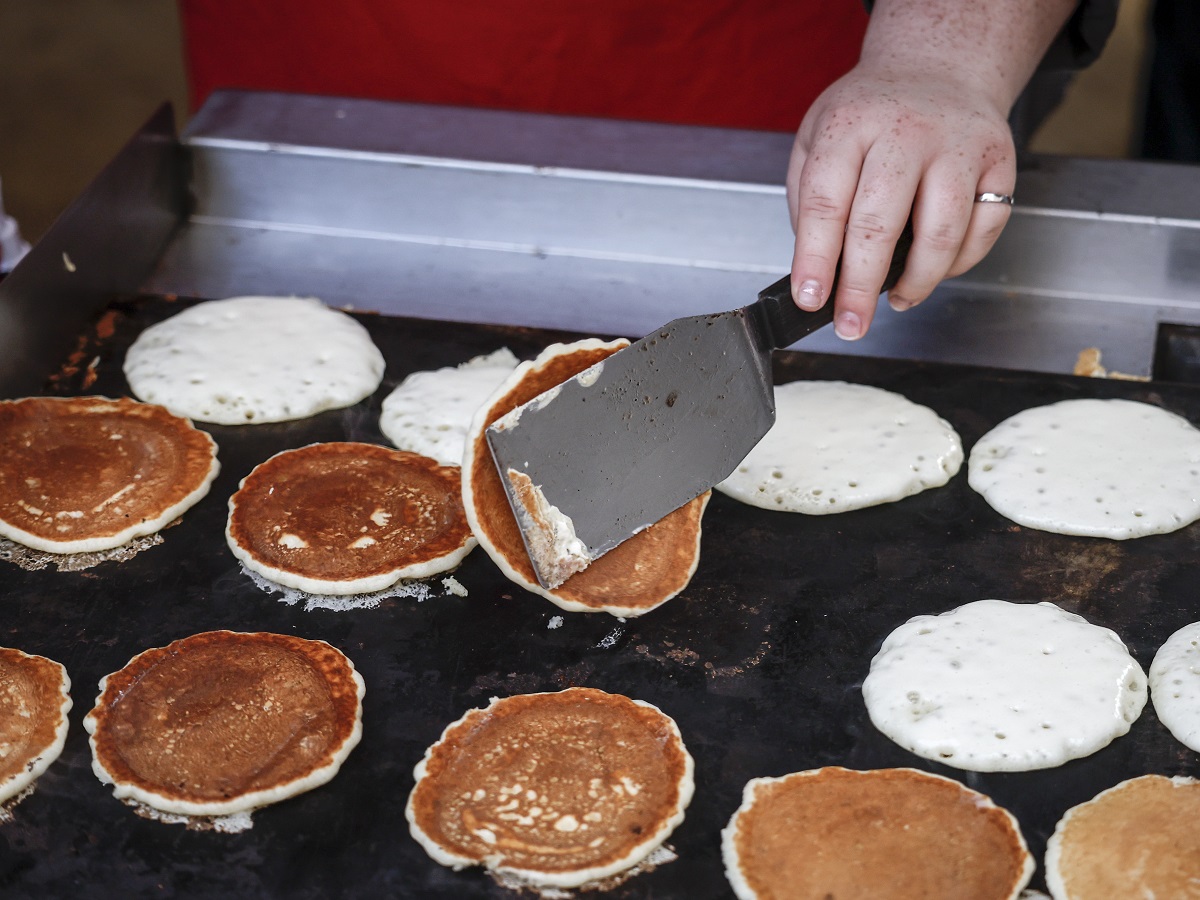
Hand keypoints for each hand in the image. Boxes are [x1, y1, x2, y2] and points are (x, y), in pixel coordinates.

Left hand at [787, 64, 1015, 339]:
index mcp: (851, 125)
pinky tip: (933, 271)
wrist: (938, 67)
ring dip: (917, 282)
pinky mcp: (999, 161)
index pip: (827, 202)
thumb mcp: (818, 136)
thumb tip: (816, 267)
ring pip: (941, 234)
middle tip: (851, 324)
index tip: (810, 299)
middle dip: (861, 286)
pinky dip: (959, 264)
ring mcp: (959, 145)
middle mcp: (907, 132)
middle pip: (881, 224)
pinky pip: (984, 229)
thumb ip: (809, 198)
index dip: (816, 259)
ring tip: (897, 299)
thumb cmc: (871, 114)